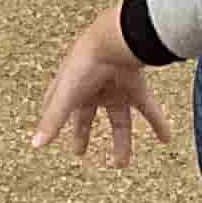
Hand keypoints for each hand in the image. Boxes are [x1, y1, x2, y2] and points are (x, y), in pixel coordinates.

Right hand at [28, 7, 173, 168]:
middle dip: (82, 134)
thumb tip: (35, 145)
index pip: (56, 108)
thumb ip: (54, 121)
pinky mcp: (136, 87)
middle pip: (86, 118)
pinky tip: (166, 139)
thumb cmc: (86, 62)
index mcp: (71, 88)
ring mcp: (115, 89)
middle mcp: (93, 90)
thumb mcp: (68, 94)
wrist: (118, 37)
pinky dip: (159, 124)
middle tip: (79, 152)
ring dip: (121, 143)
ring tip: (122, 165)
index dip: (52, 121)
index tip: (46, 134)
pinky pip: (149, 110)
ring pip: (119, 121)